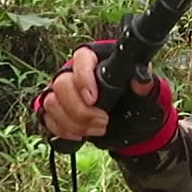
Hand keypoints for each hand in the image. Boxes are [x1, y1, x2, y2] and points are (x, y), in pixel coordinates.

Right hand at [33, 41, 177, 154]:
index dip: (83, 77)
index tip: (93, 99)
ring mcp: (60, 91)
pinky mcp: (54, 109)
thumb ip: (143, 84)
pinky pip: (47, 118)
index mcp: (96, 59)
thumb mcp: (143, 92)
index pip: (81, 57)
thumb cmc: (134, 98)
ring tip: (98, 128)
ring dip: (74, 122)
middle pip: (61, 84)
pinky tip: (81, 134)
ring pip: (51, 102)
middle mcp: (73, 72)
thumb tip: (141, 80)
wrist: (127, 119)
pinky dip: (64, 130)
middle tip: (103, 120)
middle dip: (80, 109)